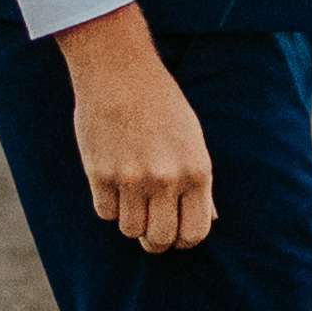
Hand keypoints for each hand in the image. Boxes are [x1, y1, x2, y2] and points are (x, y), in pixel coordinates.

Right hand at [61, 2, 215, 254]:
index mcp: (196, 171)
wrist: (119, 70)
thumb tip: (211, 220)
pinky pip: (105, 212)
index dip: (184, 240)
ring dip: (131, 220)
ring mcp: (131, 178)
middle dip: (155, 241)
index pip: (195, 232)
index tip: (175, 233)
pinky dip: (109, 204)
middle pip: (160, 239)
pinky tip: (113, 182)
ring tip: (132, 198)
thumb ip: (201, 183)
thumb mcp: (192, 138)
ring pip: (130, 230)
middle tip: (150, 228)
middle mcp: (166, 179)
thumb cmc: (161, 103)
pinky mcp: (100, 173)